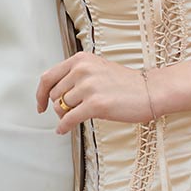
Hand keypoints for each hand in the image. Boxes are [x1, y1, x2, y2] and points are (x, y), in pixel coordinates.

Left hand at [35, 51, 155, 134]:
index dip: (40, 94)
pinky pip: (69, 119)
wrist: (150, 91)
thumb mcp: (97, 68)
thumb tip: (54, 92)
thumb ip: (76, 75)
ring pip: (61, 107)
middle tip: (68, 112)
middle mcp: (82, 70)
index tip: (39, 104)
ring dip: (65, 116)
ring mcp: (88, 87)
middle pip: (54, 95)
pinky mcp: (95, 104)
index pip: (48, 77)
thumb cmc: (126, 83)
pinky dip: (63, 127)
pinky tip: (63, 130)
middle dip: (58, 106)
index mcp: (80, 60)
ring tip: (77, 116)